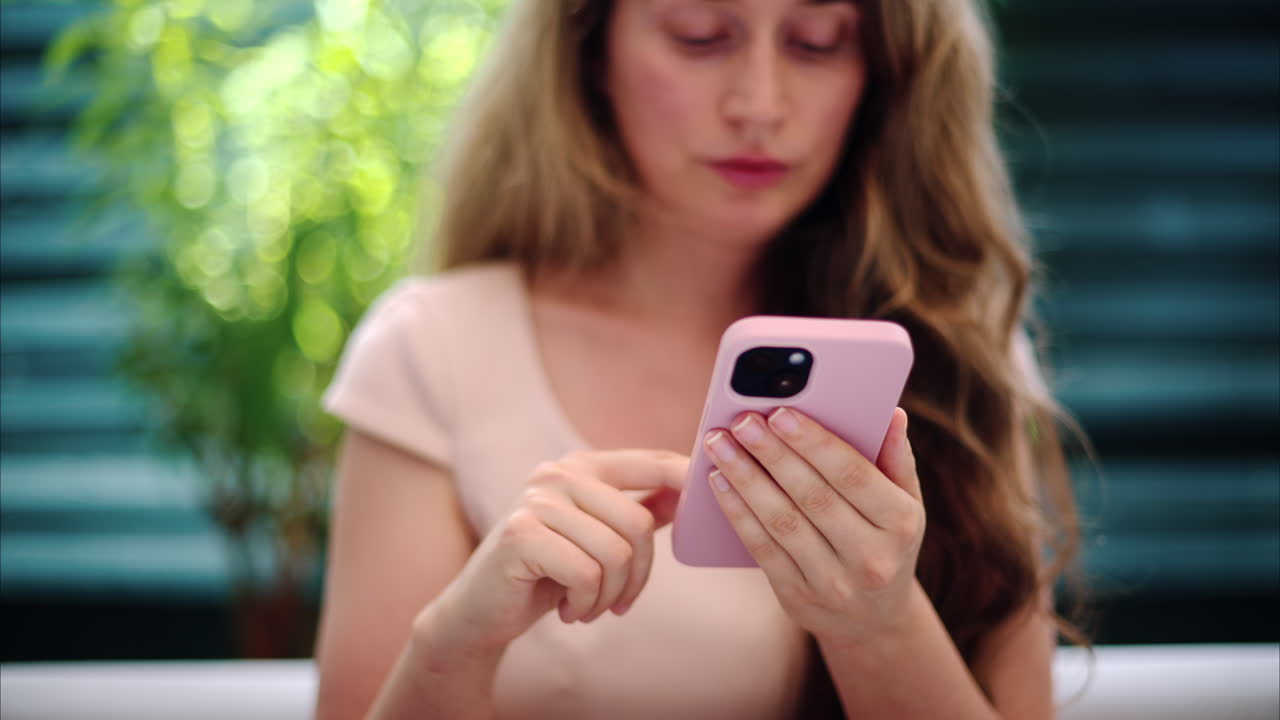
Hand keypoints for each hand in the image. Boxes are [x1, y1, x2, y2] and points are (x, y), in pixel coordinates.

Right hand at [421, 450, 686, 657]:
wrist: (481, 611)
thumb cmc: (546, 574)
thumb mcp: (597, 539)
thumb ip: (639, 510)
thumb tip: (689, 489)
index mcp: (582, 467)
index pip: (652, 463)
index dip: (687, 479)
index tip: (706, 500)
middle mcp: (558, 474)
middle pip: (639, 522)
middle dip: (638, 575)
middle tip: (619, 602)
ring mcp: (537, 501)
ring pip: (616, 553)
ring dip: (609, 596)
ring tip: (588, 606)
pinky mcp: (522, 534)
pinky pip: (587, 574)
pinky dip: (586, 604)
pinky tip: (567, 609)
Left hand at [703, 407, 923, 645]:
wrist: (873, 621)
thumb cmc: (886, 541)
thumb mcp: (906, 503)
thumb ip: (896, 457)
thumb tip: (891, 413)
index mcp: (901, 523)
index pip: (853, 475)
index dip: (814, 443)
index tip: (781, 412)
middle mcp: (870, 556)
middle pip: (812, 496)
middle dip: (772, 454)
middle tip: (742, 421)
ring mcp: (832, 581)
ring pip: (782, 521)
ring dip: (745, 478)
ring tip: (719, 443)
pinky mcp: (797, 596)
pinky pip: (761, 548)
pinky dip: (737, 511)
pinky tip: (718, 481)